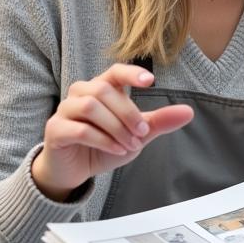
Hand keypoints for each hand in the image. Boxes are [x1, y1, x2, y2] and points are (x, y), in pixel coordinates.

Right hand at [32, 63, 193, 200]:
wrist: (75, 171)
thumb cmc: (104, 146)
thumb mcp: (136, 135)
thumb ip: (158, 122)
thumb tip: (188, 112)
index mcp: (100, 88)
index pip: (115, 71)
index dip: (131, 73)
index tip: (150, 81)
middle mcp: (80, 93)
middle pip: (104, 90)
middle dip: (128, 113)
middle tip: (142, 135)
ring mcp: (65, 110)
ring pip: (90, 106)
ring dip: (115, 127)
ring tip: (129, 145)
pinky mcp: (55, 130)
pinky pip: (80, 129)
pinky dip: (103, 140)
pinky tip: (116, 150)